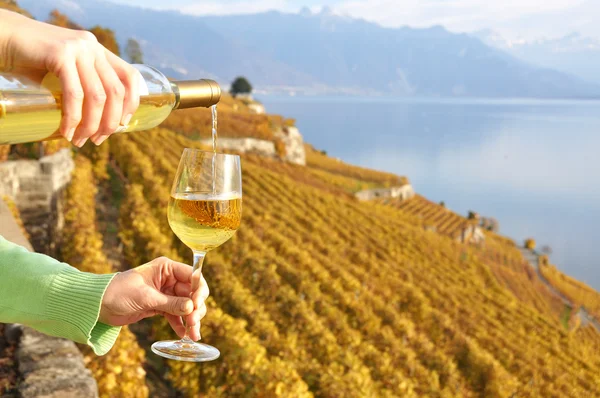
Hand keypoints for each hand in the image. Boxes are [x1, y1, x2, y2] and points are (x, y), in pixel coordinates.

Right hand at [0, 10, 139, 146]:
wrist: (2, 38)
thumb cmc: (30, 62)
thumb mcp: (65, 71)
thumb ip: (82, 86)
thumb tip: (99, 123)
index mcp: (98, 51)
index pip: (130, 77)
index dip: (131, 103)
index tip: (121, 125)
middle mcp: (92, 47)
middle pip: (115, 92)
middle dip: (109, 122)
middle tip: (96, 140)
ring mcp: (78, 49)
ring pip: (97, 97)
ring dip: (90, 125)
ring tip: (79, 140)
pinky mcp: (60, 54)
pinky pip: (74, 94)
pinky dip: (73, 117)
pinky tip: (66, 131)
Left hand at [99, 257, 208, 341]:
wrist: (98, 305)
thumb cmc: (119, 292)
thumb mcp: (146, 297)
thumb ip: (170, 303)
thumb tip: (192, 308)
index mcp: (166, 268)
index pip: (192, 276)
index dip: (198, 290)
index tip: (197, 305)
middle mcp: (169, 279)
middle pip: (192, 293)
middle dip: (196, 309)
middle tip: (194, 323)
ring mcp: (166, 293)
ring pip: (186, 306)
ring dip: (191, 319)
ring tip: (193, 334)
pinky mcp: (160, 306)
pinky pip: (176, 315)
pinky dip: (180, 324)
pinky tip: (183, 334)